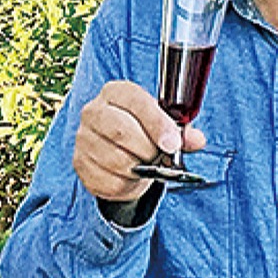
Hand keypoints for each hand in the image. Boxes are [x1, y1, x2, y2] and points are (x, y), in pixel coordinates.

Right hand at [73, 80, 206, 201]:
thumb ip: (180, 132)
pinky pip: (108, 180)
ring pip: (115, 159)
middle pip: (121, 131)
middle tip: (161, 158)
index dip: (156, 124)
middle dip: (148, 150)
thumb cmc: (144, 133)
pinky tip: (132, 177)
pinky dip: (127, 184)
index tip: (172, 144)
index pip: (135, 101)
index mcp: (115, 93)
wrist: (121, 153)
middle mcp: (93, 112)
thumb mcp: (164, 127)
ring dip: (139, 169)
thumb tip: (196, 140)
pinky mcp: (80, 164)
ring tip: (147, 167)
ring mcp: (83, 138)